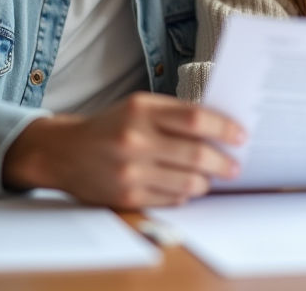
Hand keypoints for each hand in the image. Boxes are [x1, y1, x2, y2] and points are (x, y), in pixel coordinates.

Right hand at [2, 92, 243, 207]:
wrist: (64, 152)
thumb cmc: (110, 126)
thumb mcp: (138, 106)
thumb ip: (174, 113)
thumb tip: (219, 128)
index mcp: (141, 110)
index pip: (196, 120)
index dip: (224, 129)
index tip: (240, 136)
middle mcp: (136, 140)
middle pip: (197, 154)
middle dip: (223, 162)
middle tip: (235, 166)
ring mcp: (131, 171)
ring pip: (189, 182)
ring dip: (206, 181)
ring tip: (209, 177)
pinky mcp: (128, 197)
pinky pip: (172, 199)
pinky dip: (185, 193)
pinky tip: (184, 186)